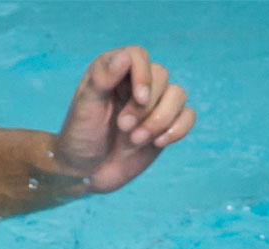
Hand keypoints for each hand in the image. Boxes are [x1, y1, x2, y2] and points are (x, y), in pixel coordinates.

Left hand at [54, 46, 194, 193]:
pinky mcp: (165, 126)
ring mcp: (153, 104)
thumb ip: (103, 79)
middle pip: (162, 76)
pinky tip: (158, 143)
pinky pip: (188, 116)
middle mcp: (136, 83)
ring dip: (161, 120)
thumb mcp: (85, 108)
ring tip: (136, 141)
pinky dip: (178, 129)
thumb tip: (125, 56)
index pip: (139, 56)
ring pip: (178, 95)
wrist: (86, 172)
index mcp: (114, 70)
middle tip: (124, 128)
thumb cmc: (80, 137)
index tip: (139, 98)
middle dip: (146, 107)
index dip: (143, 74)